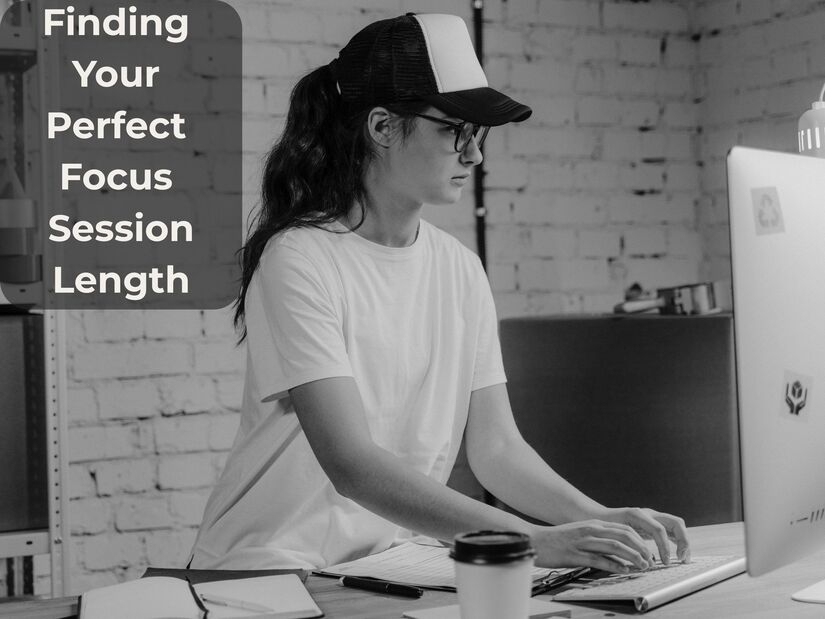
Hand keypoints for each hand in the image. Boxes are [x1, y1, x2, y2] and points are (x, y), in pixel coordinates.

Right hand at [530, 519, 657, 572]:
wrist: (535, 540)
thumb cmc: (557, 540)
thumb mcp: (581, 533)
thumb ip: (598, 540)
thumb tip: (618, 552)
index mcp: (593, 524)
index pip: (624, 529)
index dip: (640, 541)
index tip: (649, 552)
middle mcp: (590, 530)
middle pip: (624, 536)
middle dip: (641, 548)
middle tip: (650, 560)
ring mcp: (583, 542)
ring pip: (615, 546)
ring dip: (632, 557)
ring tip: (642, 566)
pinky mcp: (576, 555)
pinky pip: (599, 560)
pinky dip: (614, 565)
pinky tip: (623, 570)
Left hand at [596, 507, 690, 564]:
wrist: (598, 517)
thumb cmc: (604, 527)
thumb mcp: (612, 535)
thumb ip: (625, 544)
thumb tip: (641, 560)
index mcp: (637, 515)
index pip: (659, 529)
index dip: (665, 546)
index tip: (665, 562)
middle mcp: (648, 514)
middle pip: (675, 522)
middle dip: (683, 541)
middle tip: (681, 559)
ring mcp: (653, 517)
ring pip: (676, 525)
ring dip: (683, 542)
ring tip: (683, 559)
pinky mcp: (654, 524)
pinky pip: (671, 531)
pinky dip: (678, 541)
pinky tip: (678, 554)